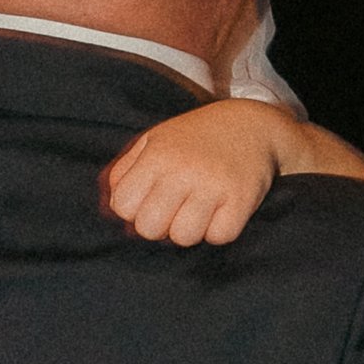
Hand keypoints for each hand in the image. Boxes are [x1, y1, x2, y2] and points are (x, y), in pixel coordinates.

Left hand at [102, 99, 292, 246]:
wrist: (253, 126)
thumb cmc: (196, 139)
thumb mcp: (154, 141)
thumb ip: (125, 172)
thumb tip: (110, 212)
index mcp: (157, 155)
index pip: (124, 206)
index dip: (135, 211)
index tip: (152, 201)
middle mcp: (183, 170)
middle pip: (150, 228)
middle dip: (161, 225)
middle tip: (176, 209)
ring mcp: (214, 185)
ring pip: (184, 237)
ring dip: (192, 229)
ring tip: (200, 209)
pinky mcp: (242, 199)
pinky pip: (219, 237)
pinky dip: (219, 230)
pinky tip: (222, 211)